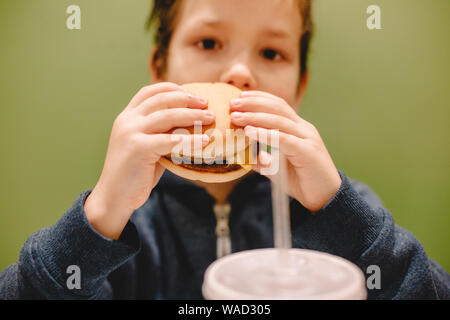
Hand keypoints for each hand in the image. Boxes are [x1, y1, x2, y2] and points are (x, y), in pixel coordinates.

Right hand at [84, 82, 212, 238]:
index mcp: (127, 117)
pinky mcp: (138, 148)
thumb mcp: (146, 147)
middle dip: (187, 99)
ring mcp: (131, 133)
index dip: (171, 88)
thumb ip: (161, 134)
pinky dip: (190, 140)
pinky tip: (204, 141)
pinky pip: (170, 140)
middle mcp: (127, 120)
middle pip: (162, 100)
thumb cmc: (134, 174)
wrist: (114, 198)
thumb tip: (189, 127)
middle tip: (207, 104)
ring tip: (210, 118)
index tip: (191, 92)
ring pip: (168, 116)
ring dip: (192, 116)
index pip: (149, 92)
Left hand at [230, 90, 341, 212]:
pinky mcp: (307, 151)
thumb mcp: (278, 169)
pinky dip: (265, 134)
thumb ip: (264, 161)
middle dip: (253, 103)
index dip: (259, 98)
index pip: (278, 106)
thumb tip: (245, 158)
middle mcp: (303, 129)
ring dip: (255, 117)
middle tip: (232, 103)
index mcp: (298, 129)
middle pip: (277, 108)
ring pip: (279, 121)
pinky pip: (284, 139)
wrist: (326, 198)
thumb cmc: (302, 181)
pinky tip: (250, 132)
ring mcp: (307, 138)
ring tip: (236, 117)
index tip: (239, 97)